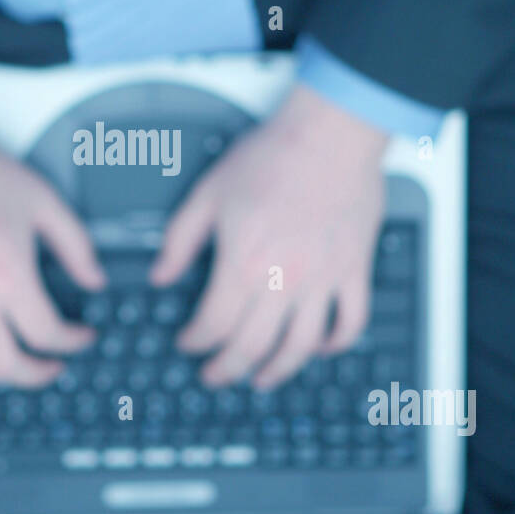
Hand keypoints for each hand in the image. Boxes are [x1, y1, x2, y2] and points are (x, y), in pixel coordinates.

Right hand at [0, 101, 105, 385]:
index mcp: (7, 274)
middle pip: (7, 364)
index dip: (73, 343)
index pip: (47, 334)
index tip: (80, 337)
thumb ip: (75, 246)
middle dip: (38, 373)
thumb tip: (94, 279)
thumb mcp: (42, 201)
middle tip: (50, 366)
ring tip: (12, 363)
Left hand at [149, 85, 388, 387]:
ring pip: (300, 347)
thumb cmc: (274, 156)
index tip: (187, 342)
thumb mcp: (208, 193)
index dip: (194, 342)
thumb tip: (161, 275)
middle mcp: (283, 280)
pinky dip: (335, 344)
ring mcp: (323, 280)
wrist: (329, 134)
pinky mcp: (353, 271)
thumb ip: (180, 240)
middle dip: (226, 369)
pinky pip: (350, 322)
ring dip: (277, 371)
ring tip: (261, 379)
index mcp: (243, 263)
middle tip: (214, 376)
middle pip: (250, 347)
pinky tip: (319, 348)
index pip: (213, 325)